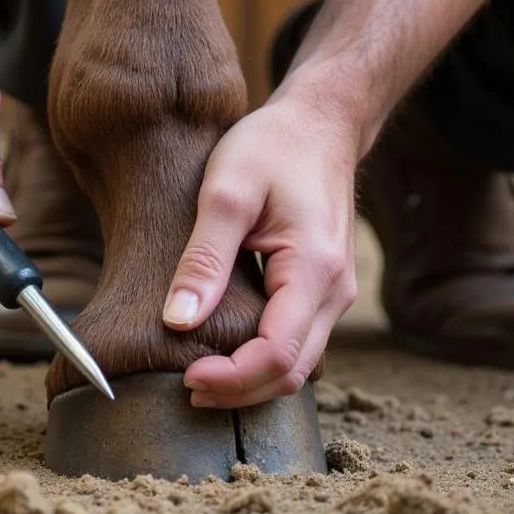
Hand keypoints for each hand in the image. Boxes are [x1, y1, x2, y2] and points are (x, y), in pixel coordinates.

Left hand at [162, 96, 358, 406]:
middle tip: (185, 386)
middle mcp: (335, 291)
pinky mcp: (322, 287)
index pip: (277, 355)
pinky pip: (296, 340)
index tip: (185, 376)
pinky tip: (224, 347)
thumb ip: (204, 258)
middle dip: (239, 390)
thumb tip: (177, 320)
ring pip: (297, 362)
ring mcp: (334, 292)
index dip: (231, 379)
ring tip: (198, 372)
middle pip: (291, 372)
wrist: (319, 122)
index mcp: (314, 270)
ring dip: (250, 378)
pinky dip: (261, 356)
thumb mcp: (226, 192)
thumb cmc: (273, 146)